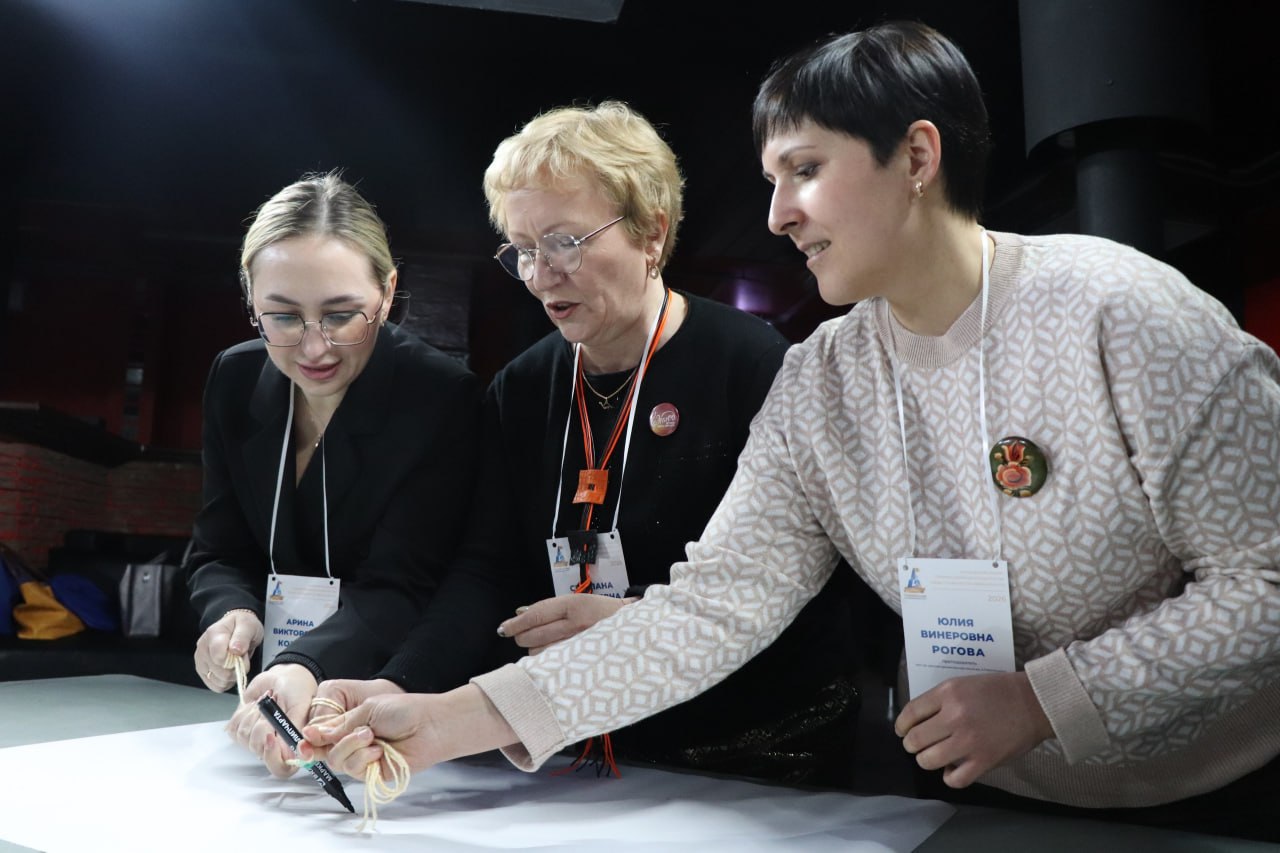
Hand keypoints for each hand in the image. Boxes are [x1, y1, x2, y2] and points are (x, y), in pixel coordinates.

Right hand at [194, 609, 262, 691]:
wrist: (236, 627)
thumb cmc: (242, 626)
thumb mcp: (248, 625)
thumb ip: (242, 636)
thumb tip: (236, 650)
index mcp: (213, 634)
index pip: (219, 657)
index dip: (233, 661)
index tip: (242, 654)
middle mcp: (202, 648)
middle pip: (220, 672)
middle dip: (236, 668)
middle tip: (242, 657)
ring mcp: (201, 661)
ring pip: (218, 681)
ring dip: (232, 676)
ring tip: (236, 663)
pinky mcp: (203, 672)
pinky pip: (216, 686)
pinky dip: (227, 682)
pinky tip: (231, 671)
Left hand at [226, 663, 317, 777]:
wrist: (283, 674)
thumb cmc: (297, 689)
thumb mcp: (301, 706)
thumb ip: (295, 729)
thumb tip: (292, 752)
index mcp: (292, 747)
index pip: (280, 768)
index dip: (272, 756)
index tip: (270, 735)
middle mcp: (273, 748)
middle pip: (258, 749)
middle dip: (263, 724)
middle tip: (273, 706)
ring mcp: (255, 739)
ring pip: (244, 737)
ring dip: (254, 714)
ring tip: (267, 702)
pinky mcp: (241, 729)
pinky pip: (233, 728)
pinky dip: (243, 712)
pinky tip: (254, 705)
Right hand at [302, 685, 519, 779]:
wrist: (431, 724)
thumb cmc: (404, 710)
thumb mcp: (366, 710)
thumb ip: (338, 725)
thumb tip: (309, 734)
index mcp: (348, 722)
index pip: (319, 734)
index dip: (309, 738)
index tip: (303, 740)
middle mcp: (351, 741)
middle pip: (323, 751)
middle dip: (330, 741)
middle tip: (345, 733)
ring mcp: (361, 757)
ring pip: (337, 761)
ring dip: (351, 746)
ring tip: (371, 735)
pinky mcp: (371, 772)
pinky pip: (354, 770)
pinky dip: (363, 758)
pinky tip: (379, 750)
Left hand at [497, 594, 630, 653]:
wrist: (637, 629)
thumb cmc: (603, 613)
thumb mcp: (578, 601)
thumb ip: (549, 608)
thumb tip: (520, 612)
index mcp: (575, 605)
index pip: (536, 615)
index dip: (516, 623)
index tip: (504, 628)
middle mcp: (576, 624)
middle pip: (533, 636)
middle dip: (522, 637)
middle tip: (523, 635)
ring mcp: (580, 645)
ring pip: (540, 653)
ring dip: (534, 650)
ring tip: (544, 644)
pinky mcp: (582, 662)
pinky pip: (553, 665)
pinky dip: (546, 661)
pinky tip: (551, 657)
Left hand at [894, 671, 1053, 787]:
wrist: (1034, 702)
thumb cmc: (999, 690)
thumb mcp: (964, 684)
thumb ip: (941, 700)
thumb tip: (919, 720)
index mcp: (948, 693)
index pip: (910, 713)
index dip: (901, 725)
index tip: (902, 731)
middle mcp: (954, 716)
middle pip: (915, 739)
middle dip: (912, 744)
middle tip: (918, 745)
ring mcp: (968, 741)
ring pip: (928, 760)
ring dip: (927, 760)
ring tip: (934, 756)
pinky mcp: (983, 760)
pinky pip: (954, 779)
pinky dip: (949, 777)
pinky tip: (953, 769)